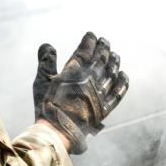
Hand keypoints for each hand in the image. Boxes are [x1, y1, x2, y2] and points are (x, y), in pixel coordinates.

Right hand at [35, 32, 128, 153]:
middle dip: (103, 48)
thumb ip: (46, 62)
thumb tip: (47, 44)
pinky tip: (123, 75)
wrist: (57, 131)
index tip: (91, 35)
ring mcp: (99, 94)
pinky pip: (118, 93)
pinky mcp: (105, 108)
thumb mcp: (41, 81)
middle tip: (105, 41)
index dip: (89, 41)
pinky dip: (122, 83)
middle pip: (100, 59)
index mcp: (73, 72)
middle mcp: (89, 80)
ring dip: (114, 62)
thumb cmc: (47, 106)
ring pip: (111, 73)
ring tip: (115, 54)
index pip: (84, 51)